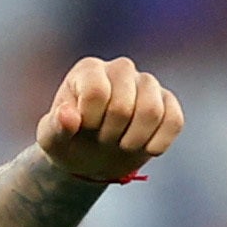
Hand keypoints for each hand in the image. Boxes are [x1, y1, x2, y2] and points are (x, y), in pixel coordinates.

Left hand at [36, 57, 180, 184]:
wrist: (90, 157)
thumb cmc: (68, 141)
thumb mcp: (51, 138)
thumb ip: (55, 126)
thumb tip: (68, 115)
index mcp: (89, 70)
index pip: (97, 92)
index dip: (90, 120)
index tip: (83, 128)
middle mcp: (120, 68)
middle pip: (123, 106)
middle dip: (109, 134)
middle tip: (101, 139)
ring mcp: (147, 83)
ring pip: (152, 112)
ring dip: (133, 140)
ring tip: (121, 144)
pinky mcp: (168, 102)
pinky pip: (174, 120)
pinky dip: (158, 143)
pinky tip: (144, 149)